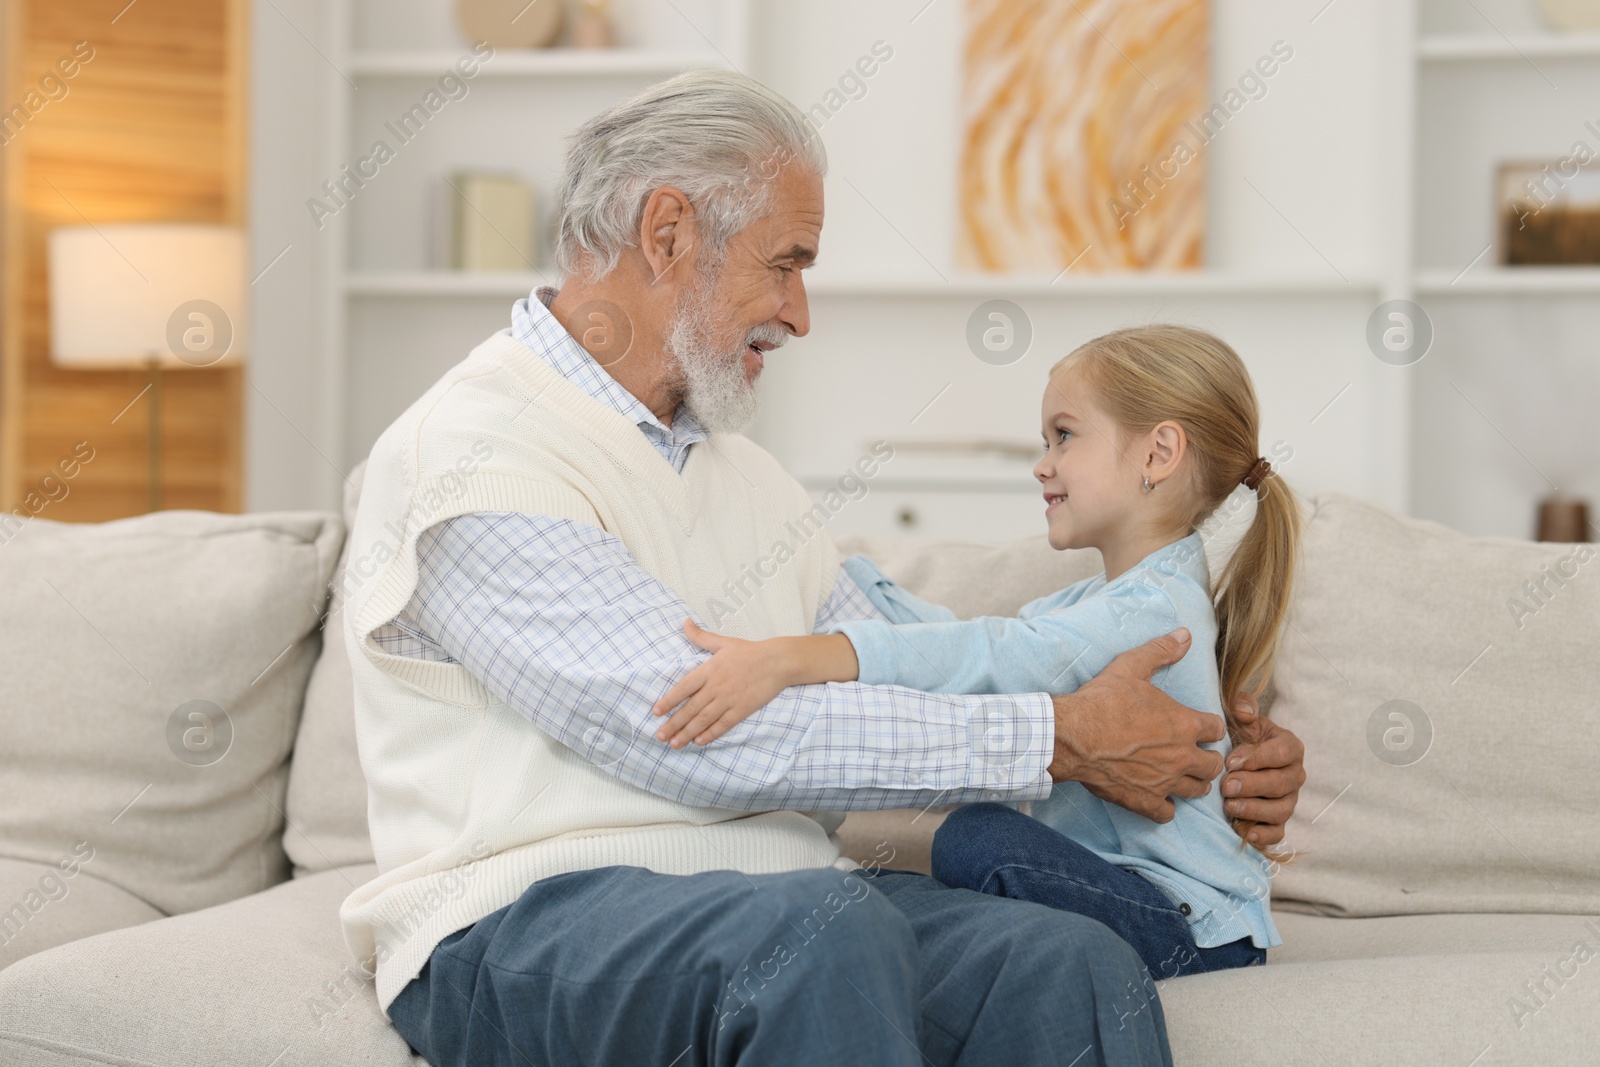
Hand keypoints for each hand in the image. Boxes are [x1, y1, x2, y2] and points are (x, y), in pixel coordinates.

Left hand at [652, 620, 790, 747]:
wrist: (777, 661)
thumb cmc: (749, 651)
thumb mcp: (723, 642)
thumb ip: (701, 636)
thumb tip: (685, 622)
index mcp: (709, 670)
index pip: (683, 688)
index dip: (669, 701)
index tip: (656, 712)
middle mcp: (716, 686)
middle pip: (690, 708)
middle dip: (673, 724)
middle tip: (660, 736)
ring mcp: (729, 699)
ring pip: (703, 719)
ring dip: (687, 733)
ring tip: (675, 744)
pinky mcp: (742, 709)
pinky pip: (723, 724)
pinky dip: (711, 734)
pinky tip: (699, 741)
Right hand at [1048, 629, 1225, 822]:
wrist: (1072, 736)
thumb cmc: (1102, 702)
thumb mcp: (1131, 667)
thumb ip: (1161, 651)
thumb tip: (1185, 634)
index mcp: (1184, 724)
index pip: (1217, 729)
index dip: (1208, 726)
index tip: (1197, 727)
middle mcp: (1181, 756)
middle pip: (1214, 764)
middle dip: (1207, 758)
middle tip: (1193, 753)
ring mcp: (1164, 782)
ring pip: (1197, 790)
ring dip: (1193, 783)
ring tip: (1181, 776)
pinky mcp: (1144, 800)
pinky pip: (1168, 813)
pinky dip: (1166, 807)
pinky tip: (1157, 797)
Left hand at [1220, 696, 1304, 847]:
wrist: (1237, 760)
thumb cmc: (1241, 738)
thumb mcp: (1242, 719)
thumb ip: (1243, 708)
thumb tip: (1243, 711)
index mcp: (1289, 747)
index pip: (1281, 753)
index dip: (1257, 758)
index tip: (1230, 761)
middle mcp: (1294, 775)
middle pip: (1281, 784)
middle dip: (1252, 786)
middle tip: (1226, 786)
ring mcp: (1288, 799)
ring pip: (1280, 810)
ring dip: (1254, 810)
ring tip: (1229, 806)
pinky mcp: (1278, 820)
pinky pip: (1278, 833)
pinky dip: (1264, 835)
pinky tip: (1246, 832)